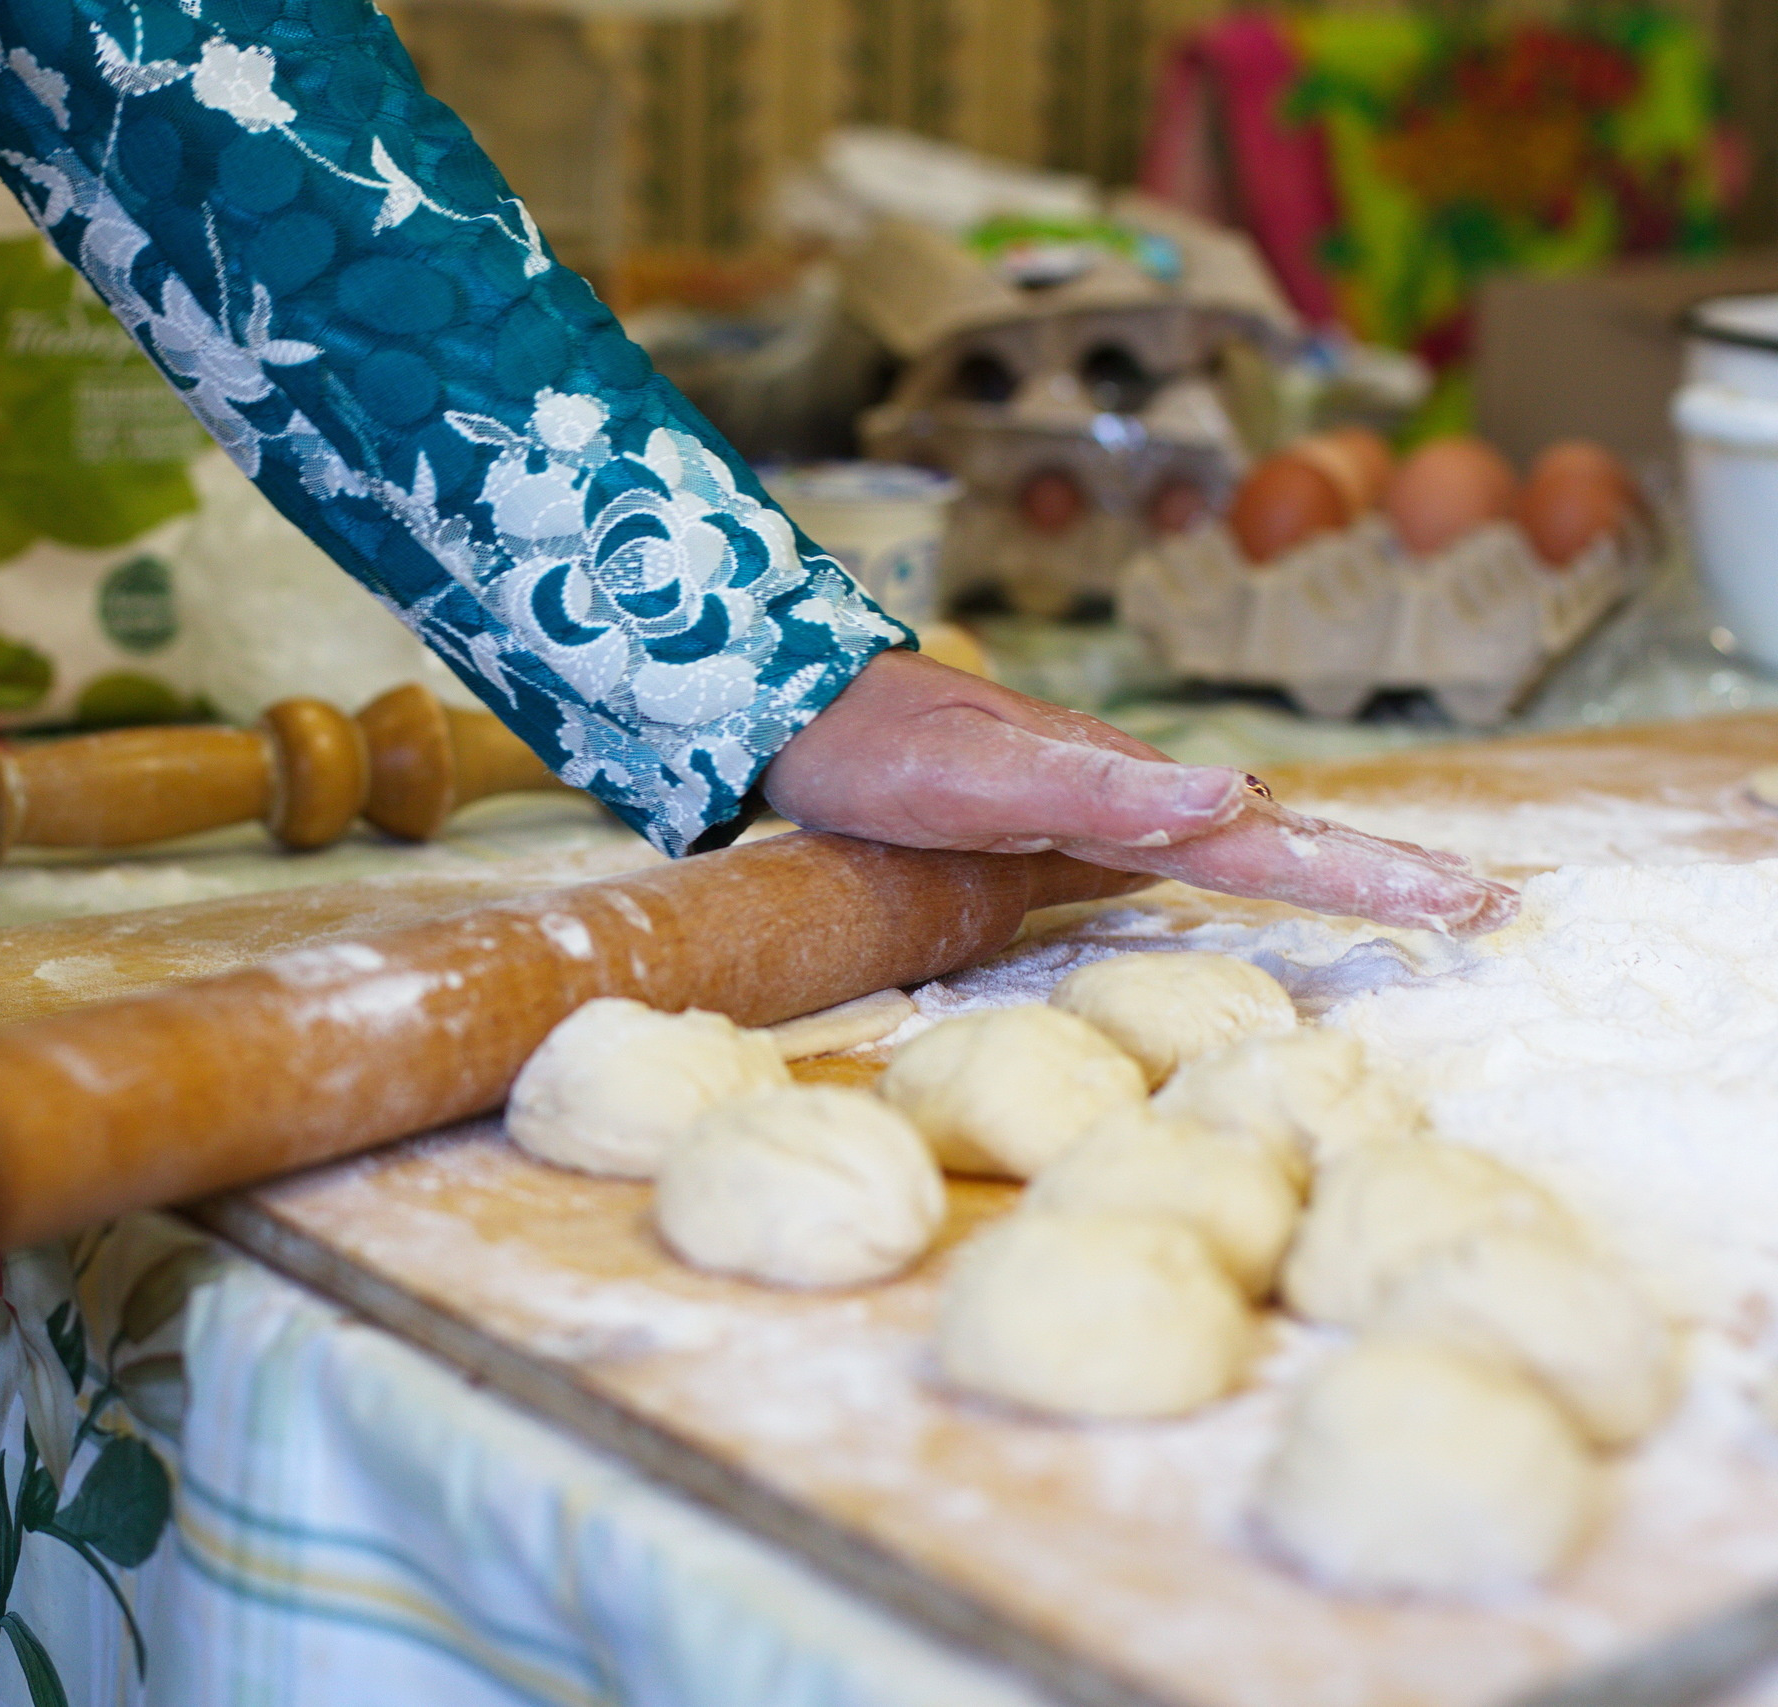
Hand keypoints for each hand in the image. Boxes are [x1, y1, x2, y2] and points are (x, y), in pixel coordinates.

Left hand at [763, 650, 1514, 933]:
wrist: (804, 710)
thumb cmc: (884, 748)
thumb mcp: (980, 777)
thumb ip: (1099, 788)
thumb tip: (1236, 796)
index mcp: (1133, 792)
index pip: (1276, 842)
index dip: (1371, 875)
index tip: (1472, 901)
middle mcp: (1133, 794)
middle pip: (1282, 836)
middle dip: (1384, 869)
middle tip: (1492, 903)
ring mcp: (1104, 806)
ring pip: (1242, 841)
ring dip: (1333, 868)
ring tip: (1423, 896)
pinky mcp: (1064, 825)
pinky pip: (1180, 851)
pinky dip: (1246, 863)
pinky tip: (1261, 866)